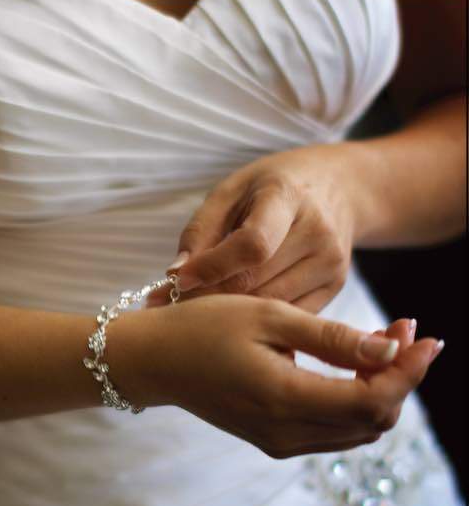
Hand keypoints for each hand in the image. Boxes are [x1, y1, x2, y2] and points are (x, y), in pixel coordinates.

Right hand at [115, 295, 442, 458]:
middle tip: (401, 329)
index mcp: (283, 399)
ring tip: (382, 343)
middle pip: (374, 420)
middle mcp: (284, 432)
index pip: (374, 401)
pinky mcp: (270, 438)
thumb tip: (390, 348)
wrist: (150, 360)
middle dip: (400, 377)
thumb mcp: (267, 315)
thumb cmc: (200, 327)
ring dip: (380, 389)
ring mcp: (277, 440)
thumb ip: (331, 336)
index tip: (426, 335)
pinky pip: (332, 430)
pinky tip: (349, 365)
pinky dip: (353, 401)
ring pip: (358, 430)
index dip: (409, 371)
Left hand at [147, 144, 369, 312]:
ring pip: (268, 305)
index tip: (176, 280)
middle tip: (168, 301)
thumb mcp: (231, 191)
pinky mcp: (334, 288)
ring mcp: (331, 264)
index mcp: (287, 198)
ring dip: (226, 311)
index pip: (252, 244)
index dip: (211, 267)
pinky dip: (253, 317)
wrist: (338, 188)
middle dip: (207, 294)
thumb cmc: (271, 188)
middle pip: (254, 281)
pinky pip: (285, 316)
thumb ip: (201, 230)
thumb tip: (175, 274)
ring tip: (193, 305)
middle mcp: (318, 233)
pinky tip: (230, 313)